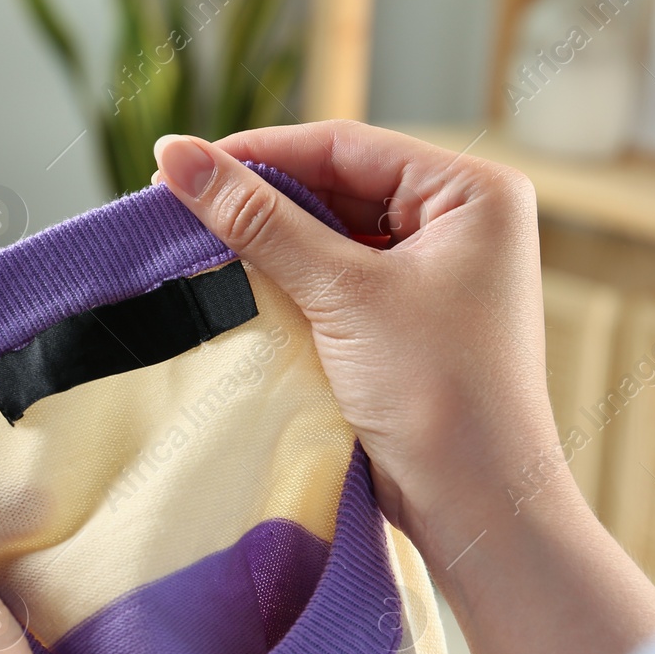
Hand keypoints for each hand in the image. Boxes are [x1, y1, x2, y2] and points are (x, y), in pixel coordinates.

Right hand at [154, 122, 654, 653]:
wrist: (477, 506)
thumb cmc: (436, 392)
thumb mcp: (342, 294)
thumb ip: (258, 221)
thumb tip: (177, 157)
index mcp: (474, 193)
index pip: (349, 146)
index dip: (261, 152)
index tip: (180, 160)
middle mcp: (465, 223)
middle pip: (342, 186)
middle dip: (264, 199)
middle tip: (178, 202)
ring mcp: (441, 273)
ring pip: (336, 235)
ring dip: (273, 243)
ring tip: (198, 242)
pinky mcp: (413, 320)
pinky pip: (341, 281)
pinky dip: (293, 284)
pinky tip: (242, 287)